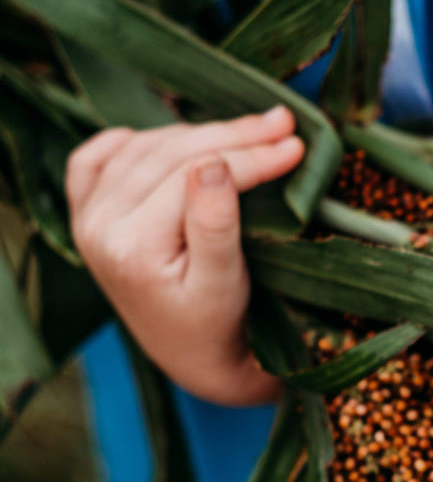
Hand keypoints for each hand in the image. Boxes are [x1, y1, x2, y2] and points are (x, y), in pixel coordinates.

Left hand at [68, 107, 304, 406]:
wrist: (194, 359)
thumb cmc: (220, 328)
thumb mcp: (225, 285)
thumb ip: (215, 226)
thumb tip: (214, 165)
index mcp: (130, 246)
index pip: (193, 177)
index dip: (249, 157)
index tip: (297, 145)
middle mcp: (98, 226)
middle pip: (170, 154)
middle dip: (233, 135)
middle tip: (285, 123)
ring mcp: (87, 216)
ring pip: (146, 147)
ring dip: (199, 132)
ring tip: (252, 130)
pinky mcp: (87, 213)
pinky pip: (99, 157)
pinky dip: (135, 140)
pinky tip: (171, 136)